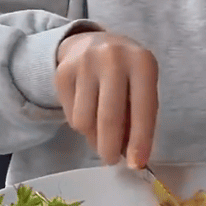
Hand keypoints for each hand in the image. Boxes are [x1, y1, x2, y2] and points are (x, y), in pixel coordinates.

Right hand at [55, 31, 158, 167]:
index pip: (143, 107)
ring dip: (93, 136)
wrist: (93, 42)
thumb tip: (132, 156)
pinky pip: (69, 116)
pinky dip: (80, 124)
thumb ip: (139, 117)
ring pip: (84, 121)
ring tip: (101, 129)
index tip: (137, 164)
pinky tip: (88, 111)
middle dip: (110, 147)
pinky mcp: (62, 72)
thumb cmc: (126, 72)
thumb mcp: (142, 86)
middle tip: (111, 160)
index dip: (140, 139)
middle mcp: (113, 58)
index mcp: (141, 61)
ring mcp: (84, 63)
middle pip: (109, 117)